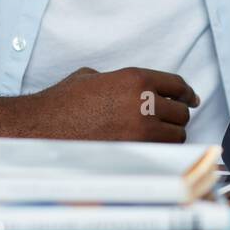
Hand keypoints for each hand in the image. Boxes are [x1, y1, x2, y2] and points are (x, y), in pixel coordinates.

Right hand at [20, 66, 199, 141]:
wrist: (39, 128)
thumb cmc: (61, 103)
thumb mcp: (91, 77)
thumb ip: (119, 80)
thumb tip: (135, 92)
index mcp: (135, 79)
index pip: (177, 85)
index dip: (187, 93)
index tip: (190, 99)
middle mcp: (143, 103)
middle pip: (180, 113)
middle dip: (176, 116)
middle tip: (168, 121)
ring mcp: (140, 130)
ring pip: (176, 135)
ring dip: (170, 136)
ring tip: (156, 137)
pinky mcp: (134, 153)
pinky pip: (161, 153)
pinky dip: (159, 151)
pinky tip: (148, 149)